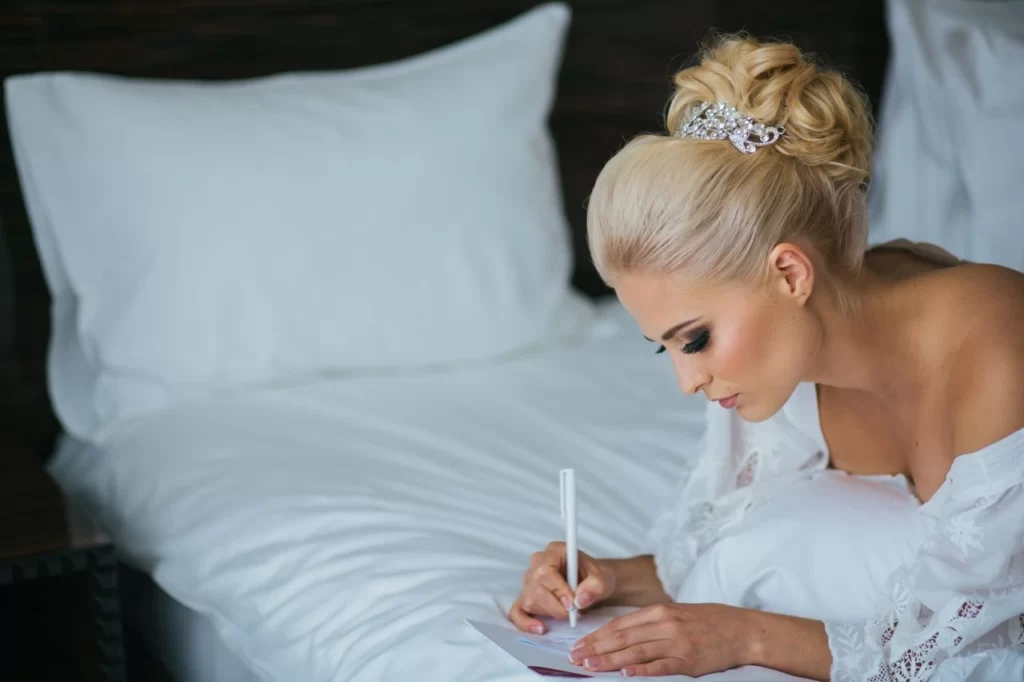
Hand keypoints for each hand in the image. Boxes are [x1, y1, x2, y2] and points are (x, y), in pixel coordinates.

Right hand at [508, 541, 616, 633]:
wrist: (592, 583)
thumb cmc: (595, 577)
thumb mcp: (603, 579)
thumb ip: (595, 587)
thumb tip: (580, 600)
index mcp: (555, 551)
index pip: (545, 570)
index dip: (557, 589)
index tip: (572, 603)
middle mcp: (537, 563)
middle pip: (535, 587)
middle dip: (555, 605)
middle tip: (573, 612)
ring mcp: (529, 580)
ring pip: (529, 600)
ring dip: (549, 612)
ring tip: (567, 614)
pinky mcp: (526, 596)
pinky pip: (516, 611)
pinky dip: (525, 622)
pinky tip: (540, 629)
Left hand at [567, 602, 754, 676]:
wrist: (742, 630)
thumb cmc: (708, 621)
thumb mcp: (676, 612)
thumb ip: (650, 622)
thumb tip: (621, 633)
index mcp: (660, 611)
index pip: (620, 624)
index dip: (597, 635)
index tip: (579, 644)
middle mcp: (665, 624)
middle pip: (623, 637)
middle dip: (596, 648)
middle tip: (575, 658)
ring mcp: (677, 642)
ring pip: (636, 651)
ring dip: (610, 660)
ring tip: (590, 666)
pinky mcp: (689, 660)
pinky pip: (661, 666)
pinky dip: (642, 670)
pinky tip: (625, 673)